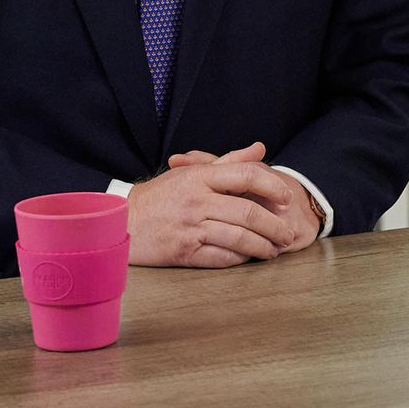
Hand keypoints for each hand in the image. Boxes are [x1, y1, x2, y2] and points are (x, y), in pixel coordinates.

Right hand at [125, 145, 311, 267]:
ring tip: (274, 250)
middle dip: (275, 226)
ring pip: (239, 238)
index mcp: (200, 177)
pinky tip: (249, 258)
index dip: (272, 186)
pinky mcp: (183, 252)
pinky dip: (240, 259)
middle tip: (288, 233)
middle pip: (248, 212)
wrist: (120, 221)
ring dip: (263, 246)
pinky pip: (221, 257)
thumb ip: (228, 161)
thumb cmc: (159, 196)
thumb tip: (260, 148)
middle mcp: (197, 201)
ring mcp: (190, 227)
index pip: (246, 175)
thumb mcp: (191, 172)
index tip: (287, 198)